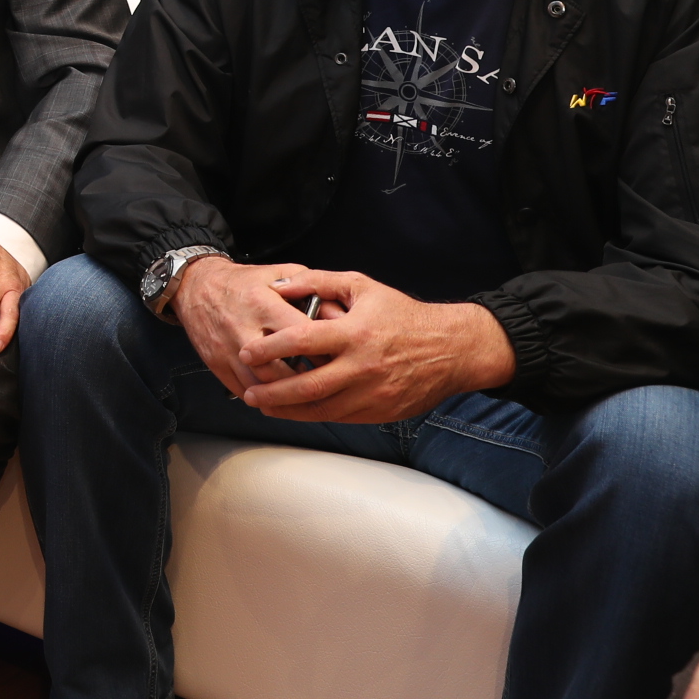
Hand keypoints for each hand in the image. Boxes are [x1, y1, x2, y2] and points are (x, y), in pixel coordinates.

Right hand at [167, 256, 326, 398]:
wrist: (195, 286)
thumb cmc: (242, 282)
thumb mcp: (279, 273)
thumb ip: (311, 289)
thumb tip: (340, 313)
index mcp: (262, 304)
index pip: (300, 334)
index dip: (324, 349)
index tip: (339, 357)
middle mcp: (243, 328)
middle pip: (279, 368)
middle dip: (306, 380)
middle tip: (325, 381)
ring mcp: (228, 350)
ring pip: (261, 385)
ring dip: (286, 393)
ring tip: (304, 391)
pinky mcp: (217, 365)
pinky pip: (244, 390)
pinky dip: (265, 398)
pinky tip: (280, 395)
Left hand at [231, 269, 514, 422]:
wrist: (452, 349)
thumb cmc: (402, 314)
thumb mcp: (361, 286)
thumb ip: (317, 282)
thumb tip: (277, 285)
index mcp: (354, 333)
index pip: (301, 342)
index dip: (269, 348)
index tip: (247, 351)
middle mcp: (362, 366)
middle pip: (306, 385)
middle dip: (271, 392)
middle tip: (247, 392)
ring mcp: (372, 393)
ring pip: (321, 409)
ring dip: (287, 410)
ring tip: (263, 405)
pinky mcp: (380, 411)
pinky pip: (339, 417)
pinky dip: (313, 415)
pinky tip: (295, 410)